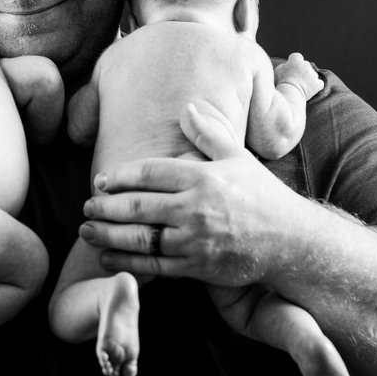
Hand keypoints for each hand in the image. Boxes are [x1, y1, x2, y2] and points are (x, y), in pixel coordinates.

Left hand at [79, 103, 311, 285]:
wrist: (291, 242)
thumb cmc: (262, 196)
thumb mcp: (238, 157)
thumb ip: (209, 133)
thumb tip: (186, 108)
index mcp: (203, 176)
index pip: (150, 172)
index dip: (120, 176)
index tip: (100, 180)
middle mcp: (197, 208)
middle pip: (139, 206)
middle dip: (105, 206)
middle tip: (85, 206)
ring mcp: (196, 240)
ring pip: (141, 238)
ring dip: (108, 235)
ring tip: (86, 230)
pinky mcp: (197, 268)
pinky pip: (154, 266)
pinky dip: (126, 262)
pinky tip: (105, 257)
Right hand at [274, 53, 322, 99]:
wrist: (289, 93)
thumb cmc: (281, 82)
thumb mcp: (278, 70)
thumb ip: (284, 65)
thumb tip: (287, 66)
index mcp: (296, 59)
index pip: (296, 57)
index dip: (293, 62)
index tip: (290, 68)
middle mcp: (306, 64)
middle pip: (305, 65)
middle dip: (301, 70)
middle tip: (294, 78)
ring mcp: (313, 74)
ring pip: (312, 74)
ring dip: (308, 78)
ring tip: (301, 86)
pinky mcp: (317, 84)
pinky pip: (319, 83)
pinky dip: (316, 85)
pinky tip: (310, 89)